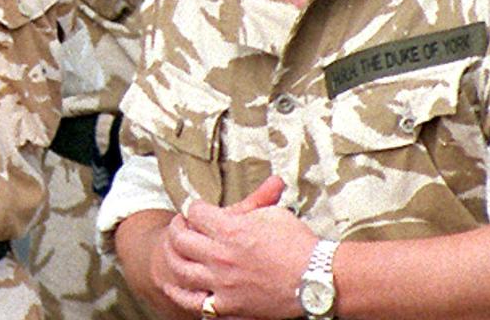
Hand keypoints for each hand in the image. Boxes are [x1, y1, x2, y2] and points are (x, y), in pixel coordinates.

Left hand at [174, 177, 316, 318]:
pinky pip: (193, 302)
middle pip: (181, 239)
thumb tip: (269, 182)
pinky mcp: (227, 307)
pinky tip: (176, 285)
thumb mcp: (277, 213)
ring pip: (180, 270)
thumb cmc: (299, 245)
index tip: (197, 208)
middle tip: (181, 225)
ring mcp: (221, 284)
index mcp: (231, 230)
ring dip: (173, 256)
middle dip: (177, 228)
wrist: (316, 281)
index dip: (195, 207)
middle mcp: (221, 257)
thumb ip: (262, 198)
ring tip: (176, 250)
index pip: (195, 212)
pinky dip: (181, 292)